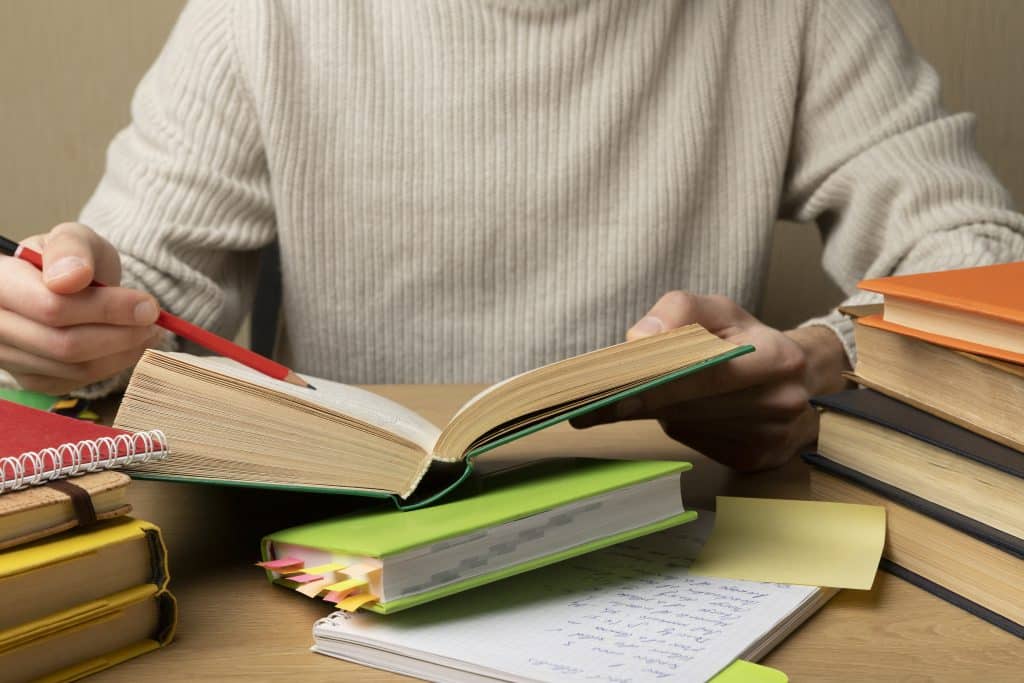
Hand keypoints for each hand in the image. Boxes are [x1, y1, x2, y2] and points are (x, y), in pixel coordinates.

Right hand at [0, 223, 161, 394]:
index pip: (52, 308)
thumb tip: (70, 278)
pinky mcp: (30, 379)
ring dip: (122, 351)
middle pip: (64, 344)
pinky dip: (112, 364)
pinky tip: (127, 344)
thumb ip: (72, 250)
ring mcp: (8, 357)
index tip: (147, 304)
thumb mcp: (74, 239)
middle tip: (153, 319)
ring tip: (147, 329)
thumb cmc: (70, 260)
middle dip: (120, 334)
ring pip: (74, 367)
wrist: (67, 286)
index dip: (106, 309)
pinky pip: (77, 381)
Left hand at [572, 291, 849, 470]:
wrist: (800, 378)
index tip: (599, 396)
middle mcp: (778, 402)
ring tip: (619, 402)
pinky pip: (697, 444)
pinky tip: (677, 412)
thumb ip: (680, 310)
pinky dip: (679, 426)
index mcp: (775, 358)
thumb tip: (639, 338)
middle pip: (687, 405)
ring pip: (687, 426)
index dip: (648, 383)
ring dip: (653, 413)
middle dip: (633, 402)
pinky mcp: (755, 459)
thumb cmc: (748, 339)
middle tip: (582, 406)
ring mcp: (769, 437)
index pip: (700, 372)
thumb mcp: (719, 310)